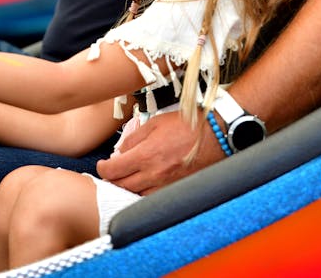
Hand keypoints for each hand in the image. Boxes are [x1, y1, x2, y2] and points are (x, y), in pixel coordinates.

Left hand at [96, 111, 225, 194]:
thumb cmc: (188, 125)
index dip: (103, 168)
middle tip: (111, 172)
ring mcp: (166, 185)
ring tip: (126, 178)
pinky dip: (144, 193)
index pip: (112, 171)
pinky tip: (144, 184)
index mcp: (146, 156)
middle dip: (112, 179)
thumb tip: (119, 151)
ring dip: (127, 188)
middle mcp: (154, 175)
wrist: (217, 134)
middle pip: (120, 186)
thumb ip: (133, 138)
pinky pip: (153, 197)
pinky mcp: (177, 190)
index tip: (103, 164)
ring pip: (135, 195)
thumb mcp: (155, 123)